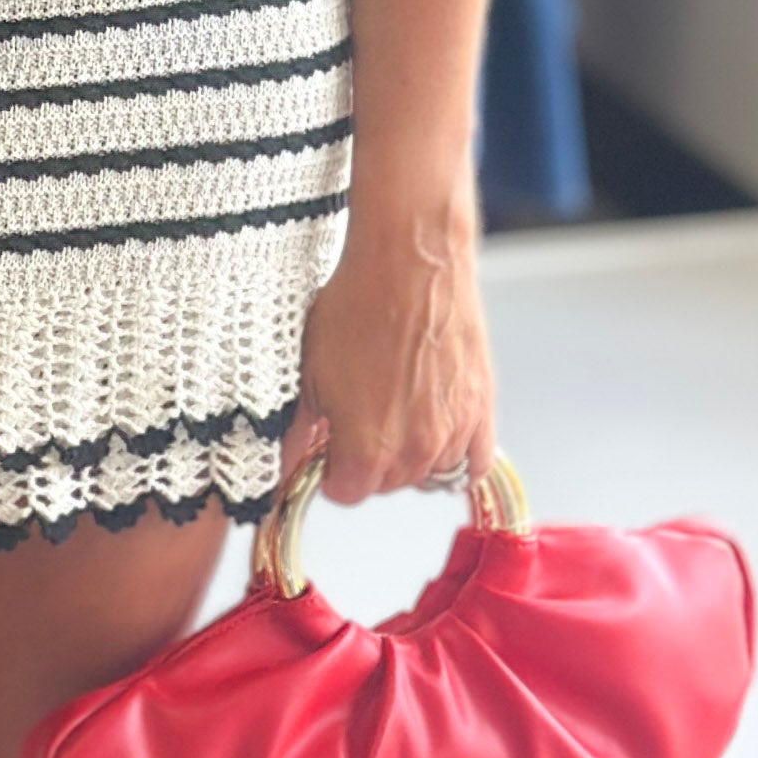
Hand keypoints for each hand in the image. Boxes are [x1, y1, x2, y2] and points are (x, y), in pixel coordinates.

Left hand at [288, 176, 493, 506]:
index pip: (346, 494)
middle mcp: (415, 452)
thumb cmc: (357, 308)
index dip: (330, 471)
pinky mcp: (481, 409)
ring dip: (409, 457)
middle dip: (367, 461)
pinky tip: (437, 432)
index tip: (327, 447)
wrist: (410, 263)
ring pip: (427, 474)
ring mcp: (453, 433)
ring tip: (394, 413)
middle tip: (357, 417)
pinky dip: (456, 455)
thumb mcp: (309, 373)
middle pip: (386, 484)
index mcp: (367, 451)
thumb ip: (294, 433)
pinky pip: (475, 461)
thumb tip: (276, 470)